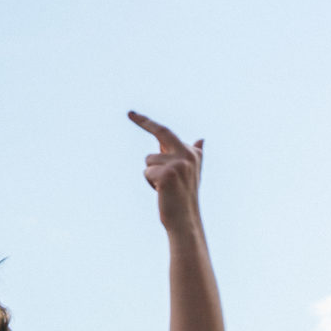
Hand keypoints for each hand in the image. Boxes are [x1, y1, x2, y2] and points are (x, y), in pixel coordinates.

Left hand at [129, 111, 203, 230]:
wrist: (185, 218)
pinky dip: (150, 183)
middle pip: (162, 132)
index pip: (166, 133)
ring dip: (151, 175)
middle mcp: (188, 154)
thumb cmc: (183, 196)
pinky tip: (162, 191)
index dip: (148, 122)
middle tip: (129, 112)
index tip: (130, 113)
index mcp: (192, 152)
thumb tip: (201, 139)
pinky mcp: (168, 174)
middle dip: (145, 121)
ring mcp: (179, 163)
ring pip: (149, 161)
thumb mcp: (190, 172)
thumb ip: (194, 154)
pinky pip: (147, 173)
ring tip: (164, 187)